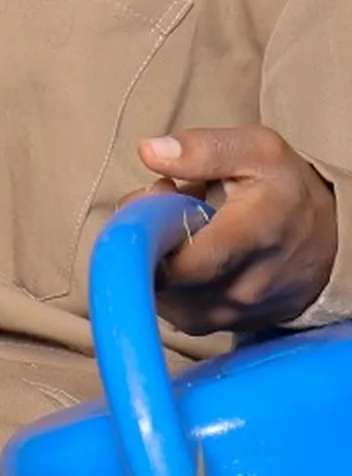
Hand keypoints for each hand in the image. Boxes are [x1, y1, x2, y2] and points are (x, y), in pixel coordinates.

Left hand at [126, 127, 337, 333]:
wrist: (329, 242)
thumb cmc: (286, 191)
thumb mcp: (257, 150)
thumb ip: (202, 149)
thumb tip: (149, 152)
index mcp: (251, 236)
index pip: (187, 260)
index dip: (148, 233)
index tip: (152, 199)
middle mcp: (243, 286)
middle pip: (163, 275)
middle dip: (147, 237)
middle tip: (163, 203)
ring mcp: (233, 313)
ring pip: (162, 292)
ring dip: (154, 258)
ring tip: (177, 226)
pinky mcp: (224, 326)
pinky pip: (175, 306)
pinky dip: (166, 278)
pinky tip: (183, 251)